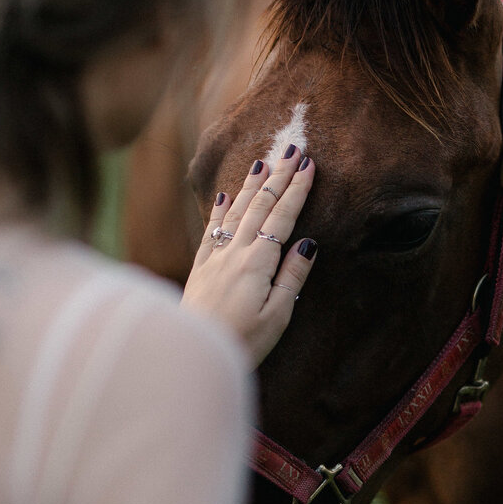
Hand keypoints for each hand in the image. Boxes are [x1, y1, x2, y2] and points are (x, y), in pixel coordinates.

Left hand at [181, 146, 316, 366]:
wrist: (193, 353)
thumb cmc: (242, 341)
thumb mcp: (277, 315)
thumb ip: (292, 277)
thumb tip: (307, 242)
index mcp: (258, 263)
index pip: (282, 217)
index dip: (297, 190)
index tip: (309, 165)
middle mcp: (235, 253)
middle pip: (260, 206)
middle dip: (278, 176)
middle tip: (292, 150)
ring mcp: (214, 259)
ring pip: (235, 212)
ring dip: (251, 186)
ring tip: (263, 163)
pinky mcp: (199, 270)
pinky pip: (211, 232)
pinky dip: (220, 211)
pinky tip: (225, 197)